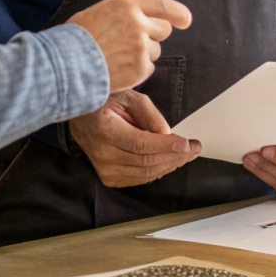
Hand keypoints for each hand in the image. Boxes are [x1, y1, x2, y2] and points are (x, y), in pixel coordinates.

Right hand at [68, 0, 191, 91]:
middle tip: (132, 44)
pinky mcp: (140, 68)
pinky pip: (148, 69)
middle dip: (153, 37)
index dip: (177, 13)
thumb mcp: (99, 12)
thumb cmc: (75, 38)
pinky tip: (118, 70)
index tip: (185, 20)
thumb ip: (124, 15)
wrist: (65, 64)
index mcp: (127, 5)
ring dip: (142, 55)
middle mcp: (138, 23)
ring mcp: (141, 47)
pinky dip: (137, 71)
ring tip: (117, 58)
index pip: (162, 5)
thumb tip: (142, 21)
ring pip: (154, 52)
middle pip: (163, 30)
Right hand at [69, 89, 200, 187]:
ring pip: (145, 174)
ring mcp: (103, 169)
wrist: (81, 117)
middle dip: (175, 156)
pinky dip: (157, 171)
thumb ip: (149, 115)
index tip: (188, 144)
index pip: (141, 144)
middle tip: (195, 148)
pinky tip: (170, 162)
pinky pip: (138, 179)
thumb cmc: (106, 102)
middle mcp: (102, 154)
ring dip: (170, 165)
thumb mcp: (128, 96)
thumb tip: (167, 135)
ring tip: (187, 154)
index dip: (167, 146)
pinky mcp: (108, 177)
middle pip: (146, 162)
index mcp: (104, 130)